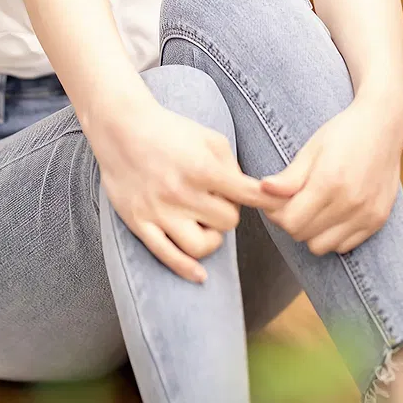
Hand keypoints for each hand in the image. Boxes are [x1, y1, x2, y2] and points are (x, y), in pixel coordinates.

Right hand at [90, 98, 270, 283]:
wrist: (121, 128)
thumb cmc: (170, 131)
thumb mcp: (209, 138)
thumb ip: (232, 166)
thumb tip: (252, 193)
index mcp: (202, 168)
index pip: (248, 194)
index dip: (269, 201)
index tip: (281, 205)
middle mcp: (182, 192)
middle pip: (227, 222)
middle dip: (229, 214)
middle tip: (219, 203)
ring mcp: (159, 211)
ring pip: (202, 246)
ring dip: (212, 240)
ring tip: (206, 226)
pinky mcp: (140, 222)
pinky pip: (167, 256)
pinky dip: (187, 269)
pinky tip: (200, 274)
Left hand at [257, 98, 402, 255]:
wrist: (383, 126)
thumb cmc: (343, 133)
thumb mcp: (311, 149)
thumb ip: (289, 176)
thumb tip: (264, 190)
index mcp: (329, 181)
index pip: (290, 221)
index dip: (276, 213)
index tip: (276, 201)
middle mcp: (350, 202)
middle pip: (302, 234)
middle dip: (291, 220)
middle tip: (293, 202)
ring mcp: (366, 214)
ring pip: (321, 246)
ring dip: (311, 232)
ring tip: (314, 208)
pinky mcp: (377, 220)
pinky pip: (343, 246)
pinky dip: (332, 235)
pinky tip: (334, 213)